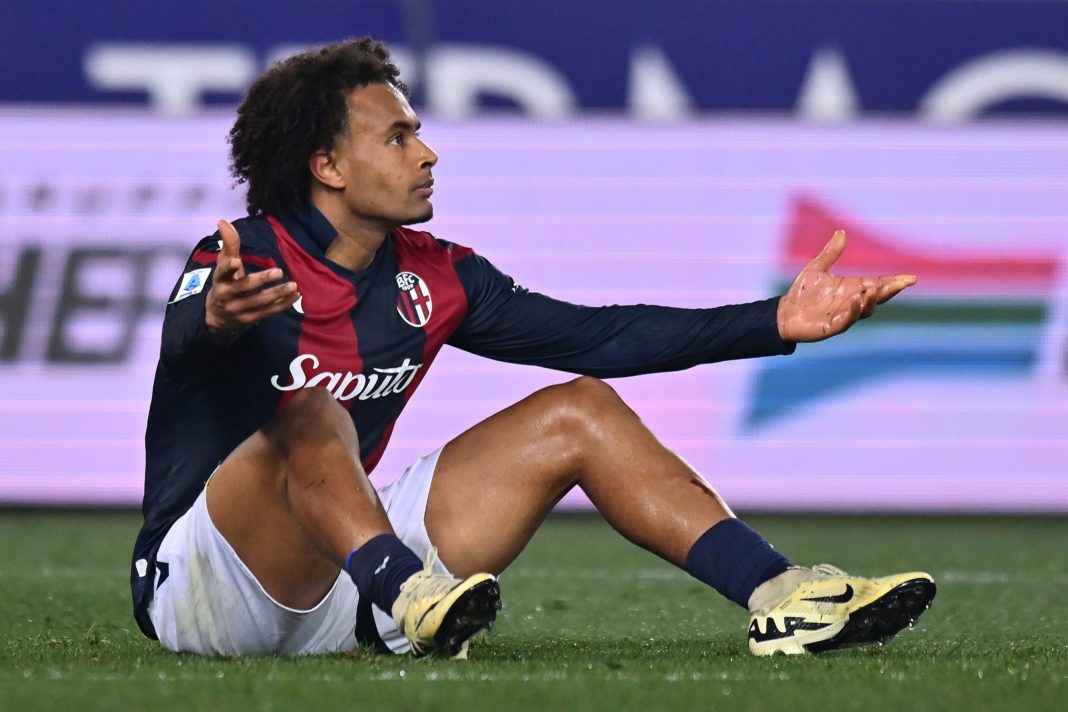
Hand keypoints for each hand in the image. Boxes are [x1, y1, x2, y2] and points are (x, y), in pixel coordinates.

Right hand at [205, 220, 298, 335]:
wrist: (217, 318)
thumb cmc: (224, 283)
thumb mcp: (224, 264)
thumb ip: (229, 244)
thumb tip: (223, 221)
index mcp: (220, 279)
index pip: (222, 272)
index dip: (228, 267)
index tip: (236, 262)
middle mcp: (226, 295)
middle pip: (244, 288)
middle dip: (261, 280)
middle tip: (279, 271)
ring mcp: (238, 310)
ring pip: (259, 302)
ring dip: (277, 294)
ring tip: (293, 285)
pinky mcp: (249, 320)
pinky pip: (268, 313)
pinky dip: (282, 304)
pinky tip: (295, 295)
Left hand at [776, 229, 915, 342]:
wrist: (785, 312)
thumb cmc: (802, 292)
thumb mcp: (817, 267)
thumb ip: (831, 252)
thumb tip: (841, 232)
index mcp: (852, 287)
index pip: (877, 283)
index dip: (894, 282)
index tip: (911, 278)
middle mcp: (852, 301)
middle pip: (877, 297)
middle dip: (890, 290)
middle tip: (901, 283)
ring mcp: (845, 314)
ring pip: (865, 310)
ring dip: (871, 301)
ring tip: (873, 290)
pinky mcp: (833, 326)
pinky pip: (847, 320)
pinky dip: (853, 311)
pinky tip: (856, 300)